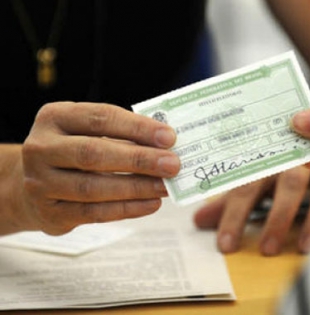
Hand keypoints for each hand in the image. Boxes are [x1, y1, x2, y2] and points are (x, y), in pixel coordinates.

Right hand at [19, 102, 179, 234]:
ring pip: (93, 187)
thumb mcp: (88, 133)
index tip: (169, 137)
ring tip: (166, 186)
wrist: (32, 188)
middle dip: (139, 159)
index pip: (100, 118)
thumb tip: (166, 146)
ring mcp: (40, 183)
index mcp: (54, 117)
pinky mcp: (49, 213)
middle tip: (173, 164)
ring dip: (136, 187)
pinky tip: (151, 203)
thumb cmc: (73, 152)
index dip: (137, 127)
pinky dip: (127, 209)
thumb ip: (122, 136)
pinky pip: (94, 213)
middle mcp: (40, 148)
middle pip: (94, 154)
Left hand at [195, 163, 309, 254]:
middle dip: (277, 217)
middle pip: (289, 185)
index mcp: (270, 159)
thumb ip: (232, 201)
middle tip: (267, 249)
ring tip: (303, 248)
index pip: (247, 186)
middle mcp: (300, 159)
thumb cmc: (283, 166)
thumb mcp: (257, 180)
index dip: (234, 215)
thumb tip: (198, 221)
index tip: (225, 246)